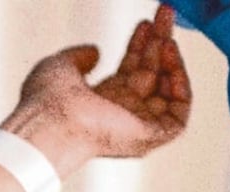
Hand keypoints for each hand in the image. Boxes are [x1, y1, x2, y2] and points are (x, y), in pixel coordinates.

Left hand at [10, 4, 190, 171]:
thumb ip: (79, 56)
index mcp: (99, 102)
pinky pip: (178, 116)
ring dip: (172, 63)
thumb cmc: (47, 100)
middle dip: (159, 43)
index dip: (140, 45)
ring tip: (167, 38)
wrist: (51, 121)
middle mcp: (119, 114)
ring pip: (167, 93)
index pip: (130, 70)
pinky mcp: (148, 137)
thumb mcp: (61, 65)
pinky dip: (181, 90)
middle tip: (165, 15)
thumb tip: (95, 51)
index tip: (145, 23)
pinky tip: (173, 65)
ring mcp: (134, 127)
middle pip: (150, 75)